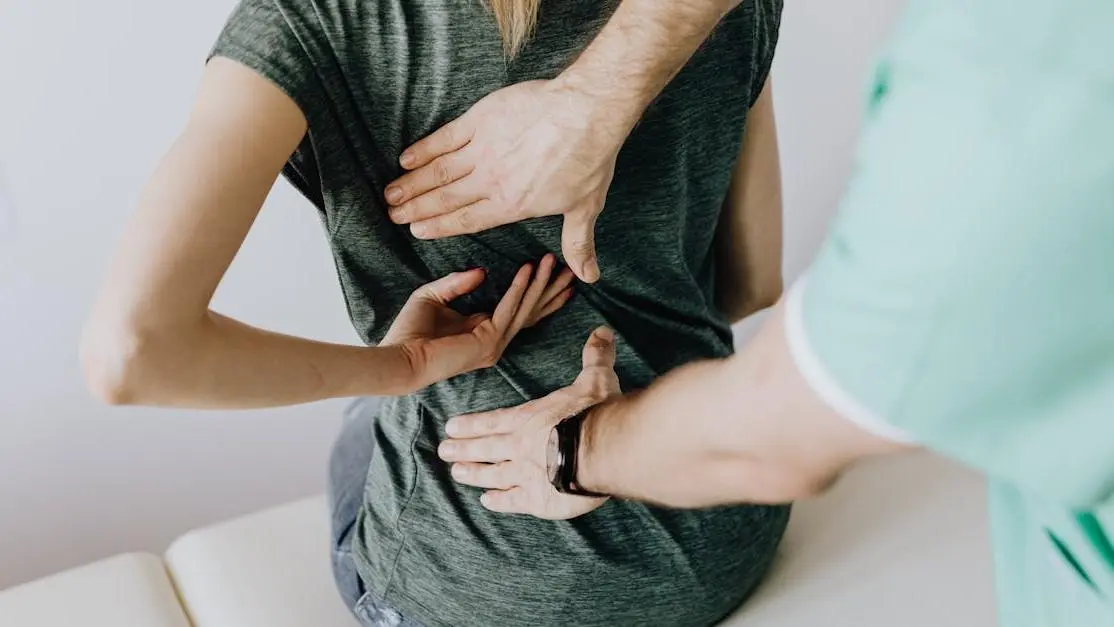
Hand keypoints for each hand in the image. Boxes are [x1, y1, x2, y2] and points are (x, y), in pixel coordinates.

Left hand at [383, 253, 573, 389]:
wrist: (399, 357)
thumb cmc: (409, 332)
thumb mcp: (433, 296)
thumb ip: (457, 283)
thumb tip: (483, 271)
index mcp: (483, 331)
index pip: (519, 310)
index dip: (537, 291)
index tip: (552, 271)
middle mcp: (494, 341)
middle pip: (532, 311)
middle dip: (551, 289)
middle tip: (571, 269)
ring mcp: (494, 344)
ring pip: (525, 309)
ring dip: (540, 284)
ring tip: (553, 261)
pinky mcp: (488, 342)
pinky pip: (508, 309)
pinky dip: (518, 288)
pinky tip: (527, 269)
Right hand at [384, 80, 628, 283]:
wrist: (586, 113)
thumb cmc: (588, 160)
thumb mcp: (585, 208)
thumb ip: (577, 243)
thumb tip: (588, 276)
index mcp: (511, 205)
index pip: (467, 220)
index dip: (439, 227)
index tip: (417, 231)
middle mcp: (490, 181)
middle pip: (445, 198)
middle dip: (416, 209)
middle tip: (393, 215)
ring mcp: (482, 150)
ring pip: (438, 171)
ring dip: (412, 183)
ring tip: (391, 193)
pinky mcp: (480, 121)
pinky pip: (445, 138)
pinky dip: (424, 149)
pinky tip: (406, 158)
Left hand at [438, 326, 620, 519]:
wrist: (603, 449)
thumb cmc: (596, 412)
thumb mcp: (596, 379)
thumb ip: (595, 357)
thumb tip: (602, 331)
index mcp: (530, 418)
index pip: (494, 421)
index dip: (472, 425)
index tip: (451, 427)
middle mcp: (520, 446)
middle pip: (485, 448)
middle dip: (463, 449)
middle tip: (443, 451)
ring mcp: (525, 474)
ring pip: (492, 474)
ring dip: (474, 474)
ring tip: (457, 474)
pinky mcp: (538, 499)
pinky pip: (512, 501)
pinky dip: (499, 501)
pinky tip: (487, 501)